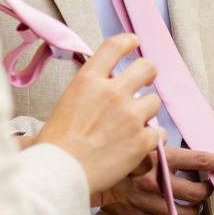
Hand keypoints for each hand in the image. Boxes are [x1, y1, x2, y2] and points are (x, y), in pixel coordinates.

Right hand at [35, 34, 164, 194]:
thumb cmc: (55, 144)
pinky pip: (159, 132)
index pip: (115, 46)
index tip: (133, 41)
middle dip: (148, 73)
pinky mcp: (141, 140)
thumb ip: (90, 90)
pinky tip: (141, 144)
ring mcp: (130, 115)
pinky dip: (152, 139)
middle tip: (145, 81)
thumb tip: (107, 86)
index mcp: (88, 80)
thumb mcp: (66, 103)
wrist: (60, 173)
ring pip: (154, 101)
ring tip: (134, 124)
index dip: (128, 41)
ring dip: (147, 111)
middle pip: (146, 66)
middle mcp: (112, 92)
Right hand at [100, 146, 213, 214]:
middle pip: (198, 192)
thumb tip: (166, 135)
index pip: (199, 160)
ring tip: (197, 201)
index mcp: (159, 160)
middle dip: (210, 189)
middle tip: (211, 185)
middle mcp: (159, 183)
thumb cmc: (109, 152)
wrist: (83, 175)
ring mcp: (151, 203)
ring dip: (197, 207)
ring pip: (187, 212)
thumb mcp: (132, 139)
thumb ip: (153, 139)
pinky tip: (179, 212)